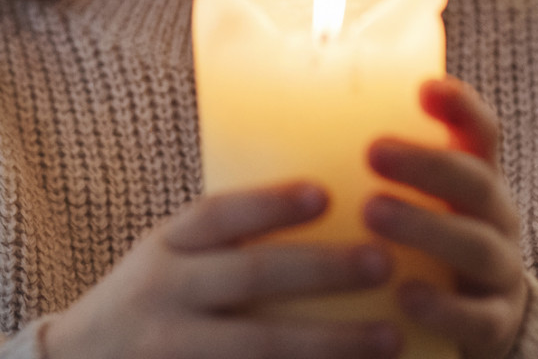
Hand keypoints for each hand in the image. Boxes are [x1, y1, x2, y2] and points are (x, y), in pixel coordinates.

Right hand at [45, 182, 401, 358]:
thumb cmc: (145, 307)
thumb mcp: (163, 262)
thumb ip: (218, 246)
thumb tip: (321, 210)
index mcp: (161, 252)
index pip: (214, 217)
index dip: (269, 204)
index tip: (325, 194)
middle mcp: (165, 299)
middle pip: (248, 279)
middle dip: (320, 271)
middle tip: (383, 262)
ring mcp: (175, 354)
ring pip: (260, 348)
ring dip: (330, 343)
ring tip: (392, 337)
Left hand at [363, 78, 527, 358]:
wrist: (471, 321)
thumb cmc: (415, 243)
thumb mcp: (404, 196)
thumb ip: (364, 164)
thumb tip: (275, 119)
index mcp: (473, 178)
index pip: (479, 132)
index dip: (460, 106)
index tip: (424, 87)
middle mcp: (495, 217)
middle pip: (475, 182)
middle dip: (426, 164)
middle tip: (374, 152)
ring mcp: (500, 271)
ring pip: (477, 245)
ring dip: (427, 228)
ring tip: (373, 214)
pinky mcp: (494, 324)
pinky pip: (477, 316)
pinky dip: (444, 307)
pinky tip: (406, 297)